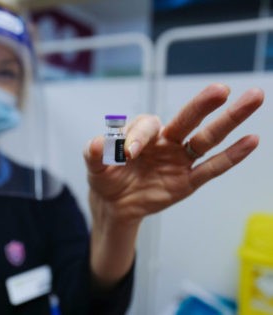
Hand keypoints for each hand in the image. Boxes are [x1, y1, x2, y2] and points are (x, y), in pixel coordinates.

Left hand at [85, 83, 262, 285]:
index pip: (148, 125)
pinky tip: (251, 141)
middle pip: (188, 119)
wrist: (114, 204)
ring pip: (207, 139)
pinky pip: (211, 168)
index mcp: (143, 134)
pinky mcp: (187, 181)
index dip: (139, 136)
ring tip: (254, 98)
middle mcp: (165, 142)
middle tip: (220, 89)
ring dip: (229, 120)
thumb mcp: (95, 166)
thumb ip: (94, 153)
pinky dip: (231, 156)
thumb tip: (96, 143)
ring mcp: (179, 160)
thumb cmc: (107, 178)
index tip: (129, 153)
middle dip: (202, 104)